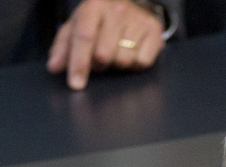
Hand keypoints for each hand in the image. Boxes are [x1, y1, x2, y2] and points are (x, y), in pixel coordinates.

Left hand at [47, 0, 164, 89]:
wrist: (133, 5)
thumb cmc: (101, 19)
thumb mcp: (77, 25)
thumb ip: (64, 46)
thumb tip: (55, 67)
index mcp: (94, 6)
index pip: (84, 37)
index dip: (79, 63)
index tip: (76, 84)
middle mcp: (117, 11)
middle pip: (104, 53)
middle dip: (99, 65)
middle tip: (99, 61)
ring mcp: (138, 20)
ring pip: (124, 60)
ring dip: (117, 65)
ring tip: (116, 54)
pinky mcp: (154, 31)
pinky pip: (143, 62)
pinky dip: (135, 65)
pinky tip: (131, 54)